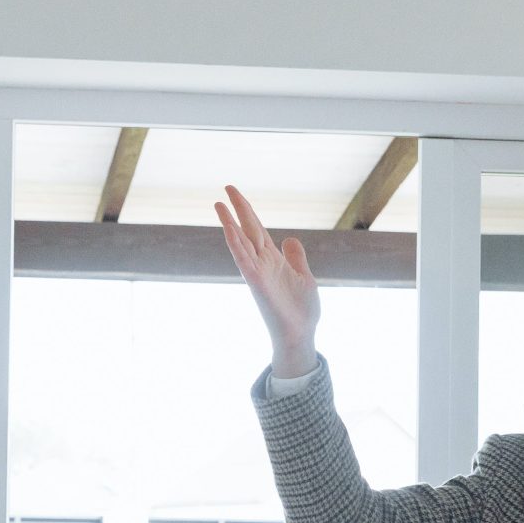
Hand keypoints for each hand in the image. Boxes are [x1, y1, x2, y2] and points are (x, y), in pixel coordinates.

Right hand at [215, 184, 322, 376]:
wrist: (300, 335)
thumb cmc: (301, 310)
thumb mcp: (304, 276)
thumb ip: (295, 257)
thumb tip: (289, 239)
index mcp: (273, 259)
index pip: (257, 228)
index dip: (247, 210)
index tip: (236, 193)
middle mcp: (263, 262)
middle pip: (248, 229)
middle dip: (238, 208)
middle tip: (226, 187)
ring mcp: (258, 272)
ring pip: (241, 242)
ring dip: (229, 223)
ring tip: (218, 204)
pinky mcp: (257, 284)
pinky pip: (244, 261)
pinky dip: (236, 245)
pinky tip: (230, 229)